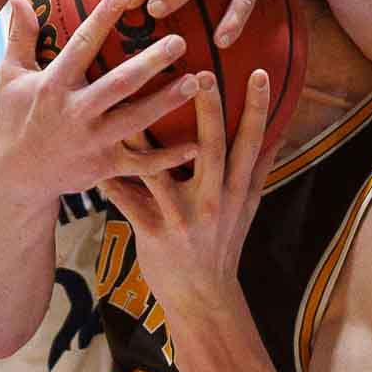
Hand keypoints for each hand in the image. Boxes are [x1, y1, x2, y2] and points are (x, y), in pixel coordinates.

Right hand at [0, 0, 200, 204]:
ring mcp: (92, 142)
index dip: (101, 20)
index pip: (80, 47)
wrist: (17, 175)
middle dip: (150, 63)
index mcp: (52, 86)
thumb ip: (20, 36)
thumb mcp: (11, 76)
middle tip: (179, 41)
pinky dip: (169, 158)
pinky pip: (141, 164)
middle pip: (118, 84)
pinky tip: (197, 144)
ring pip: (136, 121)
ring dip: (167, 102)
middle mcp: (74, 112)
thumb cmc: (16, 116)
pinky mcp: (105, 167)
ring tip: (197, 81)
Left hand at [109, 68, 279, 309]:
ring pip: (163, 170)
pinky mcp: (154, 232)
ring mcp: (184, 217)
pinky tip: (94, 160)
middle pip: (214, 149)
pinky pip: (128, 201)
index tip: (260, 73)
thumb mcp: (247, 209)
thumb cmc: (223, 245)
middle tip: (201, 74)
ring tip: (132, 105)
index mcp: (238, 191)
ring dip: (147, 139)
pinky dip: (112, 181)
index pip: (252, 144)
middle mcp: (214, 201)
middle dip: (209, 112)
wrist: (203, 297)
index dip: (258, 110)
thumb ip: (258, 169)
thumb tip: (278, 132)